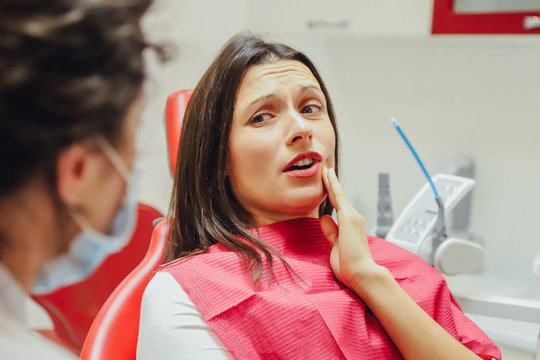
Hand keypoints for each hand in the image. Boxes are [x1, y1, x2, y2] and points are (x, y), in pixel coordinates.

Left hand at [320, 165, 381, 290]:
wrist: (362, 273)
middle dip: (331, 182)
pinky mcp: (349, 218)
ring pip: (338, 194)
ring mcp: (352, 217)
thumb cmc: (350, 265)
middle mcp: (353, 217)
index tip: (326, 181)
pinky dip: (334, 186)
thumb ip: (331, 232)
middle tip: (325, 168)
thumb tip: (324, 218)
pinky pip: (339, 198)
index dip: (331, 192)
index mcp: (350, 225)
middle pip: (338, 196)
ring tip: (324, 167)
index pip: (338, 204)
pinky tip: (328, 176)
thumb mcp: (335, 245)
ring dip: (331, 180)